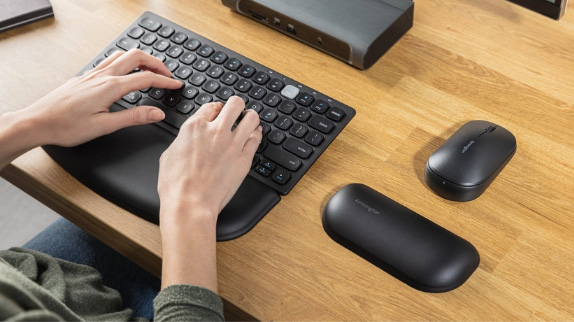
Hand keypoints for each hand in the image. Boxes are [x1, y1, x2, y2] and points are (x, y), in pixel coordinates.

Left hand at [24, 48, 181, 146]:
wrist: (38, 122)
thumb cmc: (66, 126)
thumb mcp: (104, 126)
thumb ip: (134, 117)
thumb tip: (156, 113)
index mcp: (111, 87)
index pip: (146, 78)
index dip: (165, 81)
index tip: (176, 84)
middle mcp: (103, 76)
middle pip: (137, 57)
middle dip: (156, 63)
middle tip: (168, 74)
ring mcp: (93, 73)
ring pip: (123, 54)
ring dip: (141, 59)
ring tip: (151, 70)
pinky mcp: (86, 76)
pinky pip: (110, 60)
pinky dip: (126, 61)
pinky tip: (125, 72)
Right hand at [157, 96, 261, 292]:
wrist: (190, 204)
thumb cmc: (176, 185)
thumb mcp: (169, 154)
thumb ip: (183, 140)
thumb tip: (188, 139)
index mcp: (195, 127)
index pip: (212, 106)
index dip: (216, 108)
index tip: (218, 112)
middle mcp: (216, 131)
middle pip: (235, 104)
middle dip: (236, 105)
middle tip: (237, 110)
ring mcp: (232, 144)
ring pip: (251, 118)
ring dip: (250, 116)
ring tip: (249, 120)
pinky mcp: (244, 159)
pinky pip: (256, 138)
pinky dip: (256, 134)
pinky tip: (255, 134)